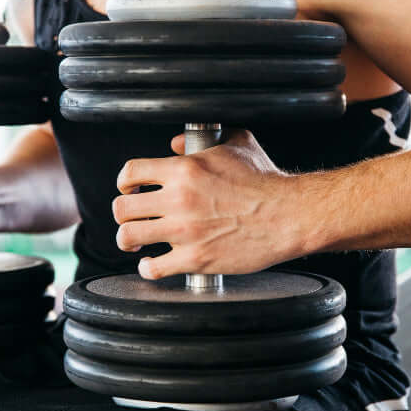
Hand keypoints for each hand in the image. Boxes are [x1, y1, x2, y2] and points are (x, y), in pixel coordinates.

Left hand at [113, 130, 303, 279]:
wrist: (288, 215)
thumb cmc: (266, 181)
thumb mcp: (236, 145)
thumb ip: (202, 142)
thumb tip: (176, 144)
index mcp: (184, 169)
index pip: (131, 172)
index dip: (124, 182)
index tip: (128, 189)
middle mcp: (179, 199)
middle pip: (122, 208)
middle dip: (123, 213)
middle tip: (132, 218)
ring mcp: (185, 231)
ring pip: (129, 236)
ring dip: (128, 241)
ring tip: (135, 243)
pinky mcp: (195, 259)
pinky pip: (153, 268)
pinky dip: (148, 268)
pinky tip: (153, 265)